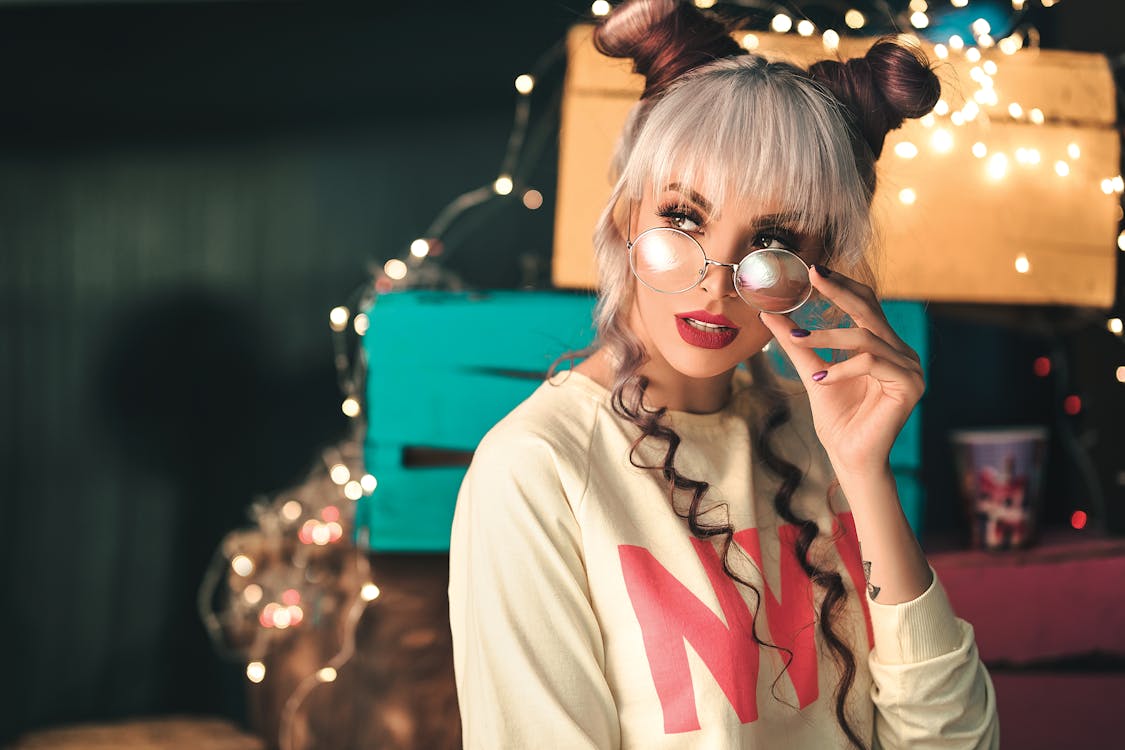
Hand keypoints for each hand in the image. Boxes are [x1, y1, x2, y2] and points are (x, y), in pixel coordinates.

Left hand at [757, 265, 924, 478]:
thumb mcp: (812, 373)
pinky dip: (843, 368)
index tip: (813, 270)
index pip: (865, 305)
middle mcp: (901, 352)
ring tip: (800, 340)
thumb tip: (771, 315)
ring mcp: (910, 368)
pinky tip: (821, 379)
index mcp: (884, 346)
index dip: (841, 286)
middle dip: (839, 291)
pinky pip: (872, 363)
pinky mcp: (909, 384)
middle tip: (813, 275)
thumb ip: (798, 345)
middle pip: (870, 310)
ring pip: (866, 337)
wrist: (850, 458)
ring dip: (828, 336)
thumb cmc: (837, 420)